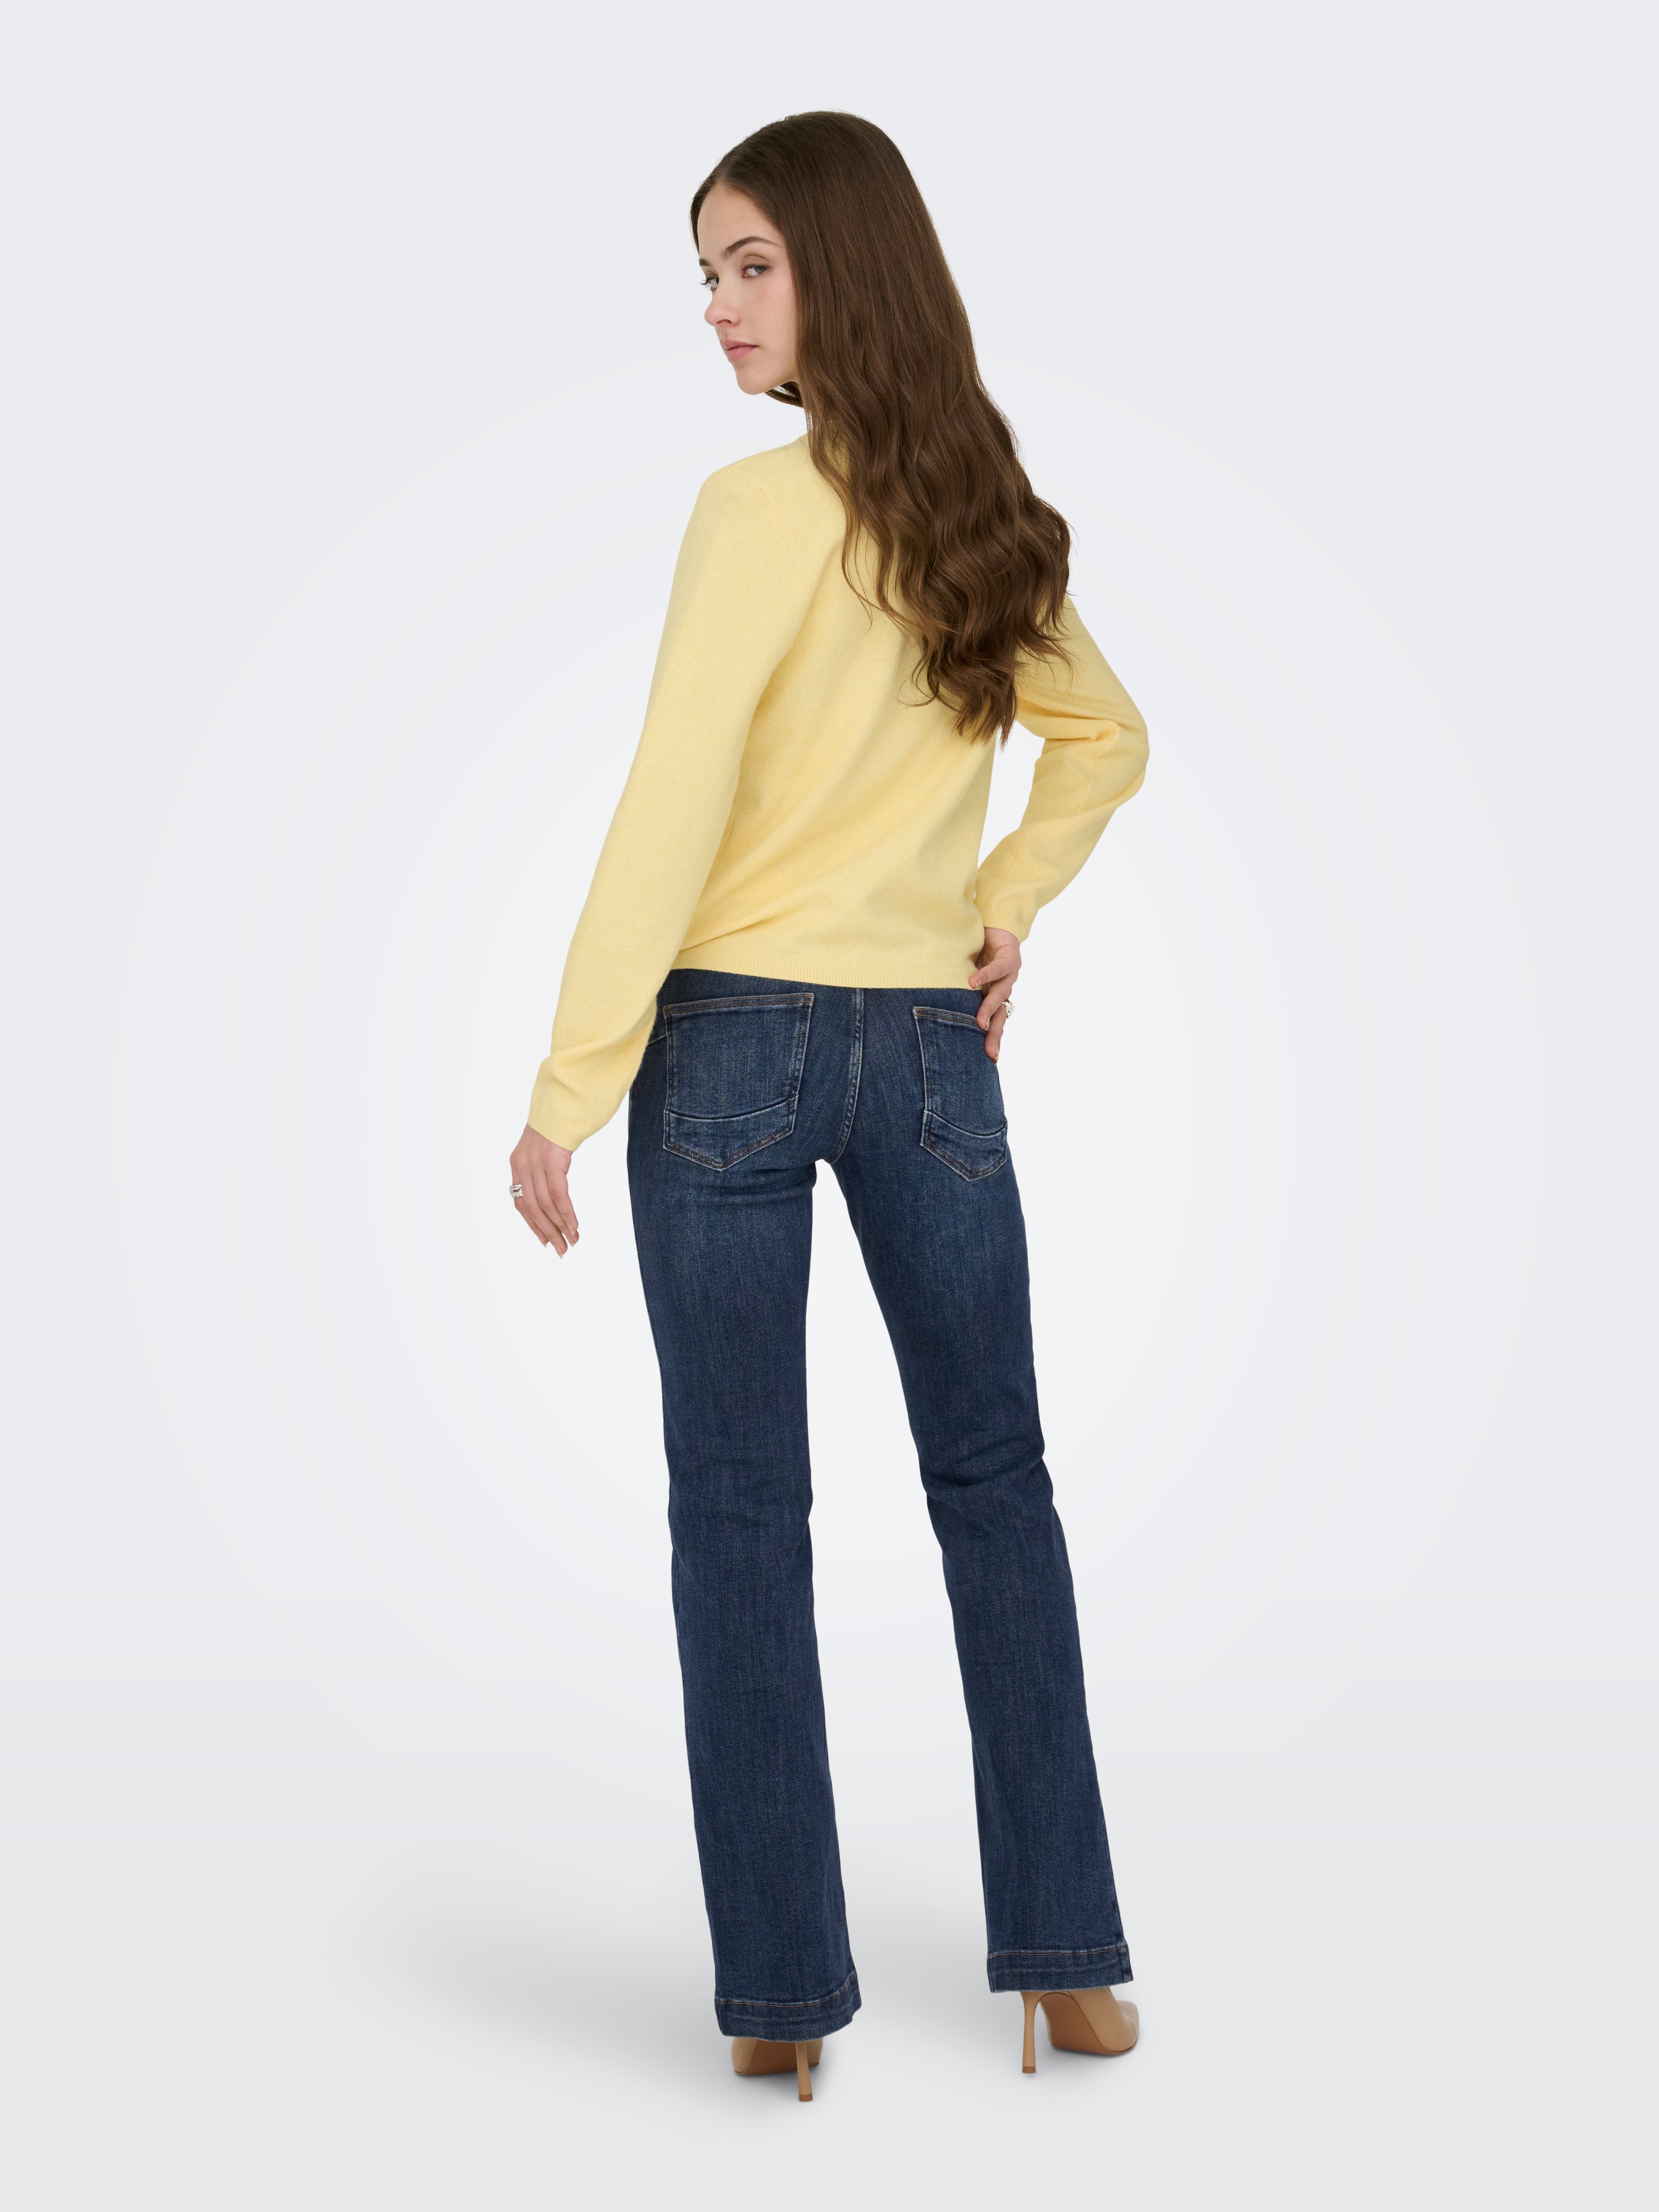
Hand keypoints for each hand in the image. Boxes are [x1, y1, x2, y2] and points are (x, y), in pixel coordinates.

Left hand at [509, 1124, 578, 1253]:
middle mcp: (522, 1165)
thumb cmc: (558, 1123)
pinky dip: (567, 1213)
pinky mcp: (552, 1161)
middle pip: (532, 1208)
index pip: (521, 1203)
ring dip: (559, 1227)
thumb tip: (551, 1192)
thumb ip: (542, 1168)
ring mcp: (536, 1163)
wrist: (564, 1099)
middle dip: (547, 1232)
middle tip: (561, 1250)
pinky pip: (558, 1195)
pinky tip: (574, 1226)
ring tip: (571, 1242)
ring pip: (545, 1205)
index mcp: (517, 1163)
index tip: (545, 1241)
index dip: (533, 1225)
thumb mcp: (543, 1147)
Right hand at [967, 927, 1021, 1060]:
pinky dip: (984, 976)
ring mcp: (1009, 974)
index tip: (989, 1060)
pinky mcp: (1010, 957)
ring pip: (1000, 996)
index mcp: (994, 995)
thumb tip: (931, 1009)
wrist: (994, 923)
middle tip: (989, 1053)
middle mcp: (1004, 988)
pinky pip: (996, 969)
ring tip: (979, 1022)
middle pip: (1001, 1016)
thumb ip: (958, 991)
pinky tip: (972, 983)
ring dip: (988, 1009)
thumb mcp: (964, 975)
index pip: (995, 1022)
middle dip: (994, 1035)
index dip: (992, 1040)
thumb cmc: (976, 950)